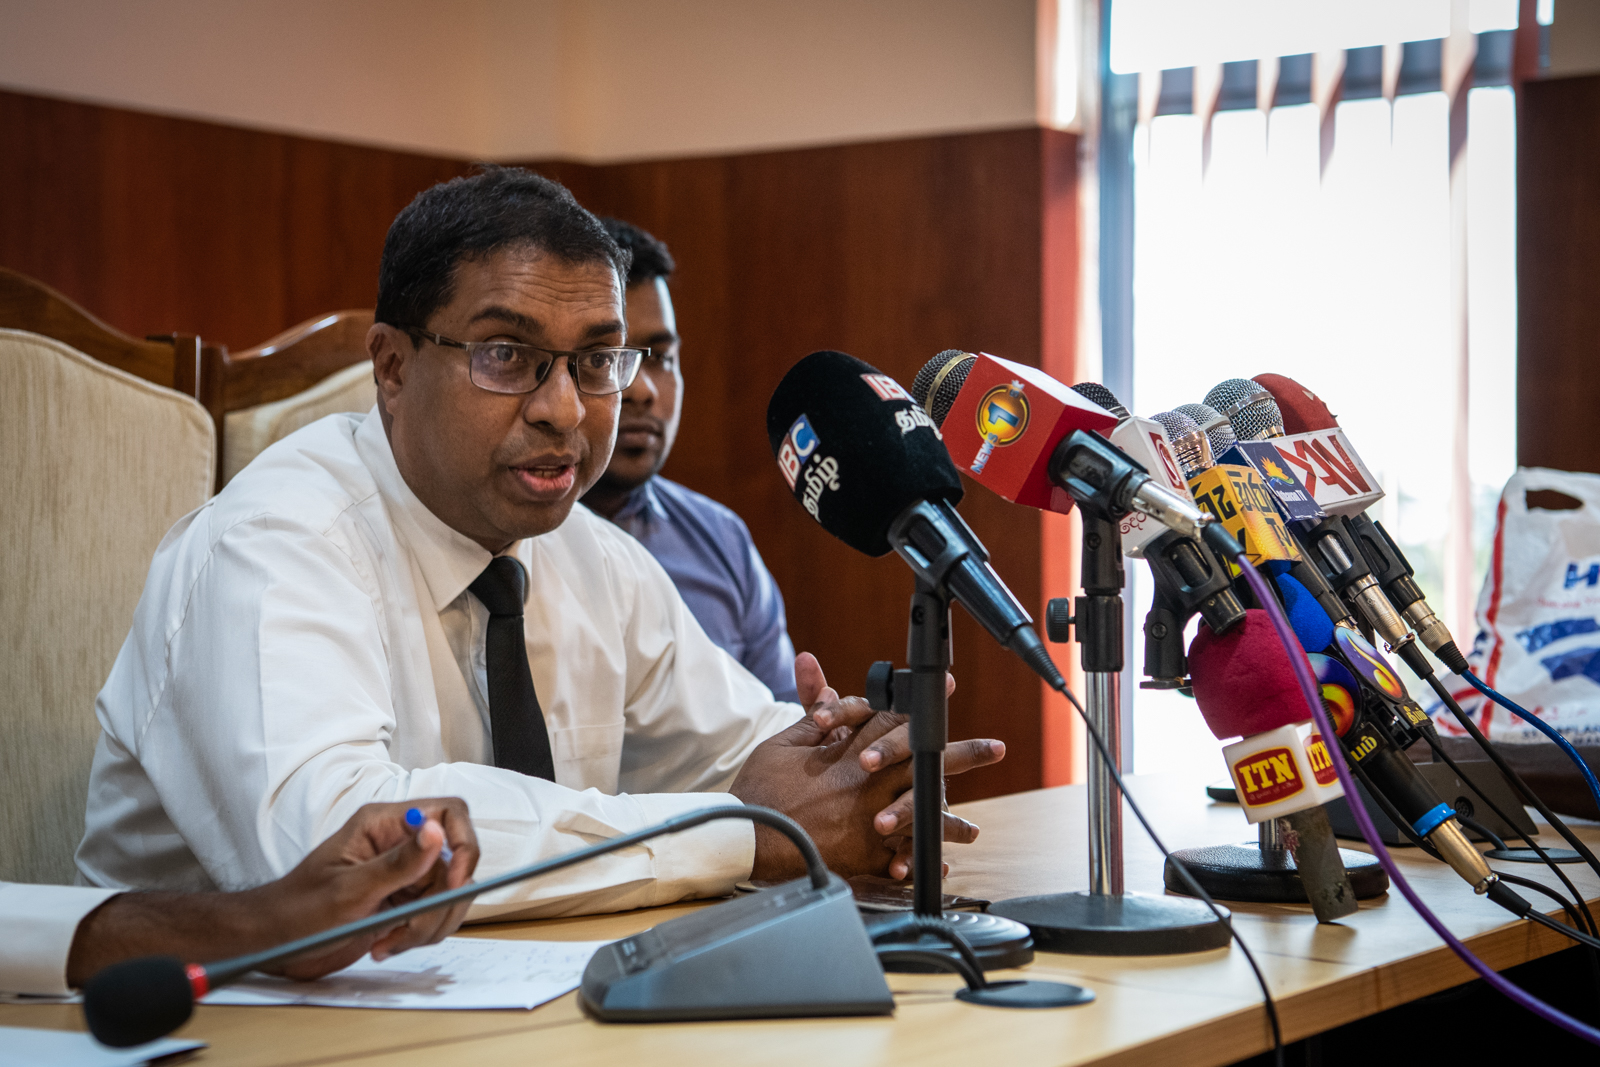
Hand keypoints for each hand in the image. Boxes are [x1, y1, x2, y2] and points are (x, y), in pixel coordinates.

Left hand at [66, 799, 479, 986]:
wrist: (274, 944)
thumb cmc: (298, 911)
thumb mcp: (349, 889)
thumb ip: (398, 862)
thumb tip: (438, 832)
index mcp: (386, 824)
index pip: (450, 813)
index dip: (463, 844)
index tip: (452, 882)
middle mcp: (401, 844)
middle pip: (456, 861)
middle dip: (441, 901)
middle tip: (410, 926)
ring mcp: (404, 875)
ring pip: (450, 893)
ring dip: (429, 925)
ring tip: (390, 941)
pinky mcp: (404, 903)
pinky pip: (435, 916)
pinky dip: (420, 936)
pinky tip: (385, 944)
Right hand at [729, 653, 1004, 881]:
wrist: (749, 835)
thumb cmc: (762, 788)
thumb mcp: (784, 743)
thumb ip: (813, 713)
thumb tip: (828, 681)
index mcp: (851, 754)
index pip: (892, 720)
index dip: (921, 703)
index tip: (947, 688)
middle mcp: (869, 785)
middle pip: (924, 764)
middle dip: (962, 754)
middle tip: (995, 748)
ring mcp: (870, 821)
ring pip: (922, 816)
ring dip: (950, 821)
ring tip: (974, 831)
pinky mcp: (864, 854)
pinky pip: (901, 859)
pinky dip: (920, 863)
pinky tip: (941, 868)